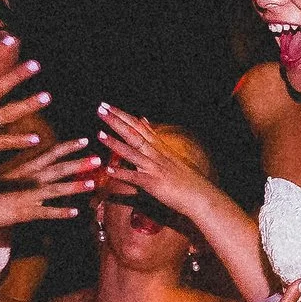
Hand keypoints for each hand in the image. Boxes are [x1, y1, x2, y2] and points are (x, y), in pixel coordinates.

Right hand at [0, 137, 100, 230]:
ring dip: (74, 186)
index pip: (51, 153)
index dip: (69, 147)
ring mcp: (28, 195)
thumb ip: (28, 172)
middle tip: (98, 159)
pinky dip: (60, 212)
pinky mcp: (26, 212)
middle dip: (79, 164)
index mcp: (27, 169)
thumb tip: (43, 168)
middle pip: (58, 169)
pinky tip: (75, 212)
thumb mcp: (10, 177)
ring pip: (56, 189)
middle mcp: (30, 179)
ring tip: (92, 183)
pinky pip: (47, 212)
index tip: (85, 140)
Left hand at [98, 102, 229, 220]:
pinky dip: (122, 174)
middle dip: (116, 122)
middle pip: (133, 134)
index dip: (122, 115)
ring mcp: (154, 168)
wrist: (200, 195)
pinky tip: (109, 170)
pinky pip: (135, 178)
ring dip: (115, 143)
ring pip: (133, 153)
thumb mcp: (169, 152)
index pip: (137, 126)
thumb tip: (142, 119)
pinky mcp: (154, 184)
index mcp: (158, 146)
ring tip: (100, 134)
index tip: (107, 106)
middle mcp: (156, 154)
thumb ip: (153, 137)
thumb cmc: (185, 178)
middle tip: (100, 109)